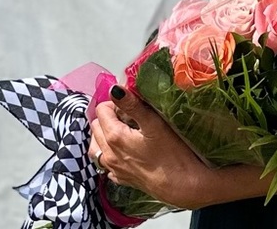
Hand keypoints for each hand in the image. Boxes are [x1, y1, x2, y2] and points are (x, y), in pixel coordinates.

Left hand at [89, 89, 214, 209]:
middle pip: (96, 127)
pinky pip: (105, 163)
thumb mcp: (154, 123)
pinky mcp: (120, 178)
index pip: (101, 110)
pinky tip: (123, 150)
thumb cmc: (171, 153)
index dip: (114, 102)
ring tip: (122, 129)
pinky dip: (108, 152)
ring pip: (96, 146)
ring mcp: (113, 169)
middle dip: (108, 116)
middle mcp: (108, 154)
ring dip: (104, 134)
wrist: (180, 185)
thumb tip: (115, 89)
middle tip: (128, 114)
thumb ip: (132, 105)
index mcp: (114, 137)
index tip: (129, 103)